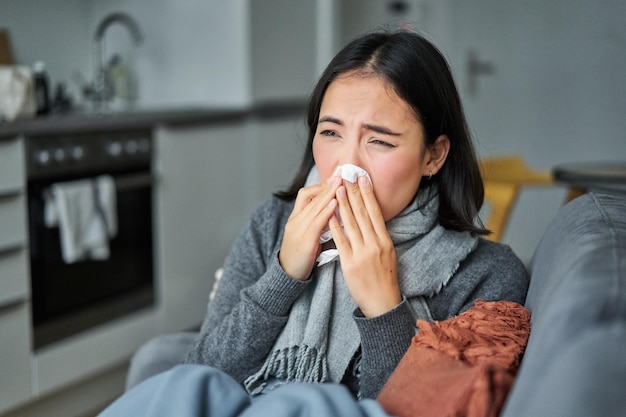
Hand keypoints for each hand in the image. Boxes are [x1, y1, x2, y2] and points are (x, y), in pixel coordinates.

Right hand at [279, 176, 340, 280]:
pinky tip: (336, 204)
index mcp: (296, 218)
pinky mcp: (304, 240)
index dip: (321, 186)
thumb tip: (334, 211)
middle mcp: (296, 220)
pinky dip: (327, 211)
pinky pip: (316, 222)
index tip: (335, 179)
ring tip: (341, 183)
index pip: (305, 194)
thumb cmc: (300, 256)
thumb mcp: (307, 235)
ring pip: (314, 206)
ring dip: (329, 193)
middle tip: (341, 174)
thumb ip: (318, 223)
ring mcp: (298, 229)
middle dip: (328, 185)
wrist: (287, 274)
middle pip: (311, 197)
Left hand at [329, 176, 401, 316]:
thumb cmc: (384, 279)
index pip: (375, 212)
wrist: (382, 303)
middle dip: (354, 194)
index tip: (362, 179)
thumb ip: (379, 237)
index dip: (368, 194)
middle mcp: (374, 244)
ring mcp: (362, 253)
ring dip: (343, 205)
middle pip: (363, 214)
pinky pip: (341, 241)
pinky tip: (330, 214)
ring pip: (351, 224)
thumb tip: (373, 219)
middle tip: (348, 177)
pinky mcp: (350, 263)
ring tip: (337, 190)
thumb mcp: (388, 254)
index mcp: (385, 241)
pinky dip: (335, 226)